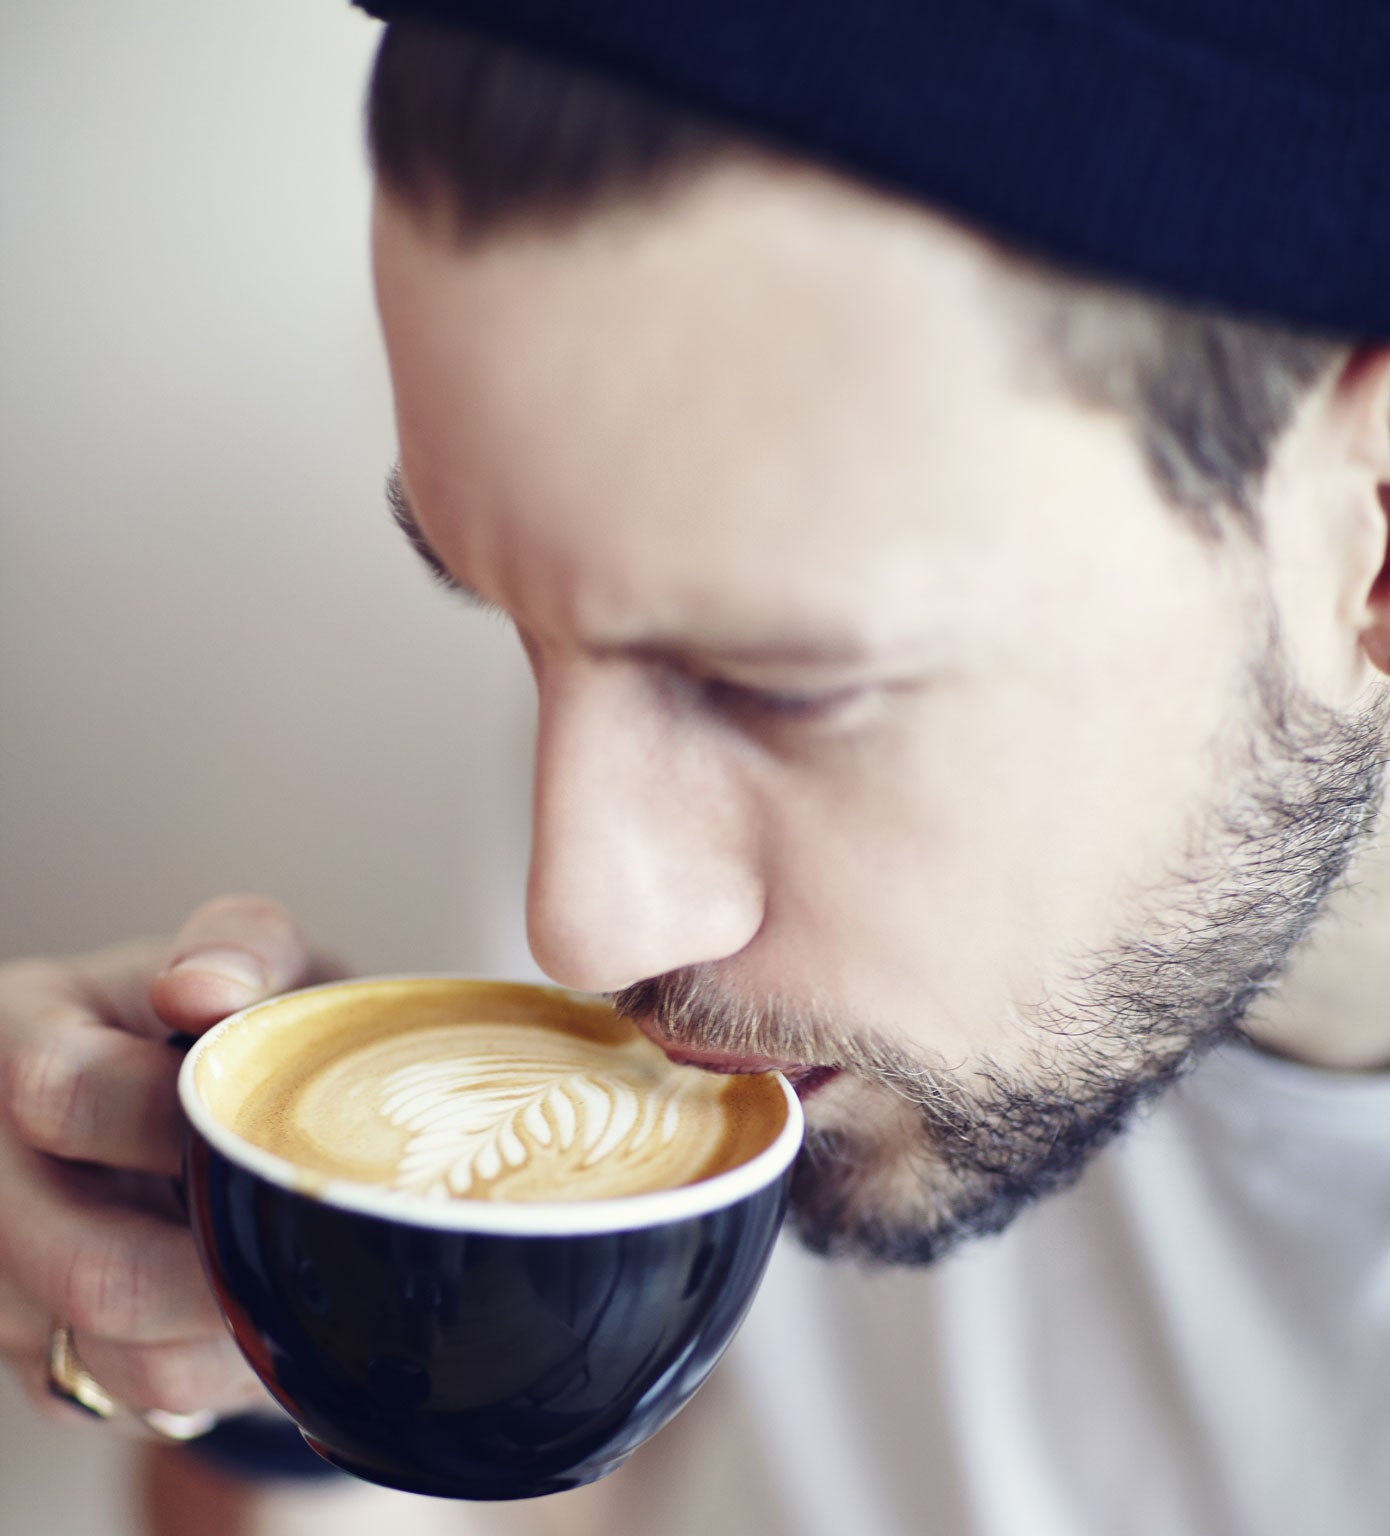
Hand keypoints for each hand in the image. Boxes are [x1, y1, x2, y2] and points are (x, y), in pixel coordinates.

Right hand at [0, 896, 343, 1424]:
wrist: (231, 1112)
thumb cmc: (246, 1024)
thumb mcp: (261, 960)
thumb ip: (242, 946)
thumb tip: (201, 987)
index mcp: (18, 1035)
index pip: (61, 1091)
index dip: (175, 1118)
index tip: (260, 1116)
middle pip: (88, 1268)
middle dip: (222, 1256)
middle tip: (299, 1219)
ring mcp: (3, 1276)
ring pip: (117, 1356)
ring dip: (231, 1324)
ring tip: (288, 1262)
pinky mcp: (42, 1357)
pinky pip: (134, 1399)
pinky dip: (217, 1366)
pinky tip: (250, 1302)